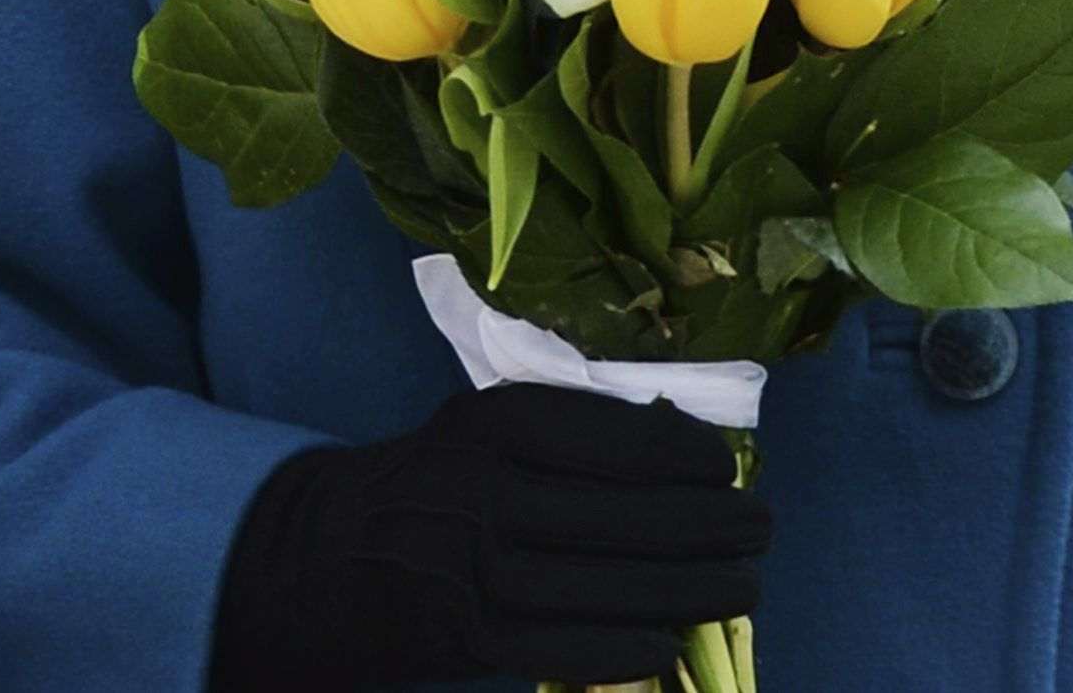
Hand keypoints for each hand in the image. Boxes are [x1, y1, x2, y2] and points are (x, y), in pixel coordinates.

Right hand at [209, 382, 772, 692]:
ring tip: (745, 584)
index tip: (727, 470)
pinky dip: (618, 648)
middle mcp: (481, 492)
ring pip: (597, 585)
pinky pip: (555, 647)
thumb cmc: (427, 484)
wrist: (309, 562)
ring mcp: (468, 570)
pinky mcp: (460, 638)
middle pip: (619, 515)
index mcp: (493, 424)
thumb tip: (683, 446)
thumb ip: (569, 431)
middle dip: (706, 525)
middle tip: (763, 527)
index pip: (613, 438)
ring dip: (683, 590)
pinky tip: (670, 643)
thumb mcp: (481, 429)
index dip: (683, 458)